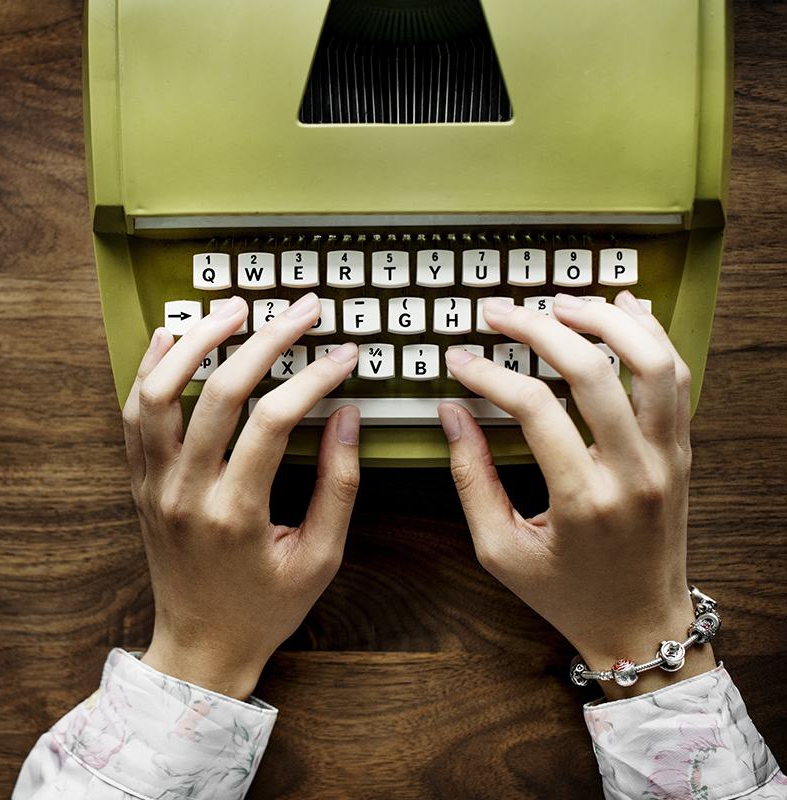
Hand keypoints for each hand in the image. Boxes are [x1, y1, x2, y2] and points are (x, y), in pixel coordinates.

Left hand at [124, 293, 360, 699]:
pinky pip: (133, 415)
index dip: (314, 377)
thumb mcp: (320, 558)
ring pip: (160, 392)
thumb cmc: (264, 608)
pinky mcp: (139, 483)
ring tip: (233, 308)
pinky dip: (150, 370)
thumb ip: (338, 485)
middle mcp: (186, 493)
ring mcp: (154, 485)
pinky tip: (173, 338)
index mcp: (236, 514)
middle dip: (266, 340)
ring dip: (196, 341)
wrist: (201, 646)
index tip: (343, 353)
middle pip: (219, 392)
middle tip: (301, 309)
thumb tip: (349, 416)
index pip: (274, 420)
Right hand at [439, 292, 713, 699]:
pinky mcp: (682, 452)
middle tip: (500, 313)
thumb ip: (470, 479)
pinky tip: (621, 310)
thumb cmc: (567, 593)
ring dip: (605, 320)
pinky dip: (651, 336)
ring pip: (651, 362)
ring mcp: (667, 459)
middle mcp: (634, 473)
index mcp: (583, 501)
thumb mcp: (499, 549)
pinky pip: (676, 378)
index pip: (533, 408)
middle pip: (592, 371)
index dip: (488, 374)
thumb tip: (451, 414)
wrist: (641, 625)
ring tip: (560, 303)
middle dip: (538, 328)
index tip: (460, 360)